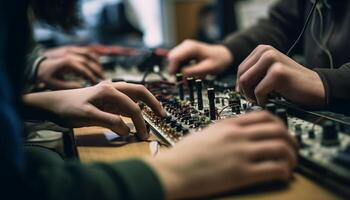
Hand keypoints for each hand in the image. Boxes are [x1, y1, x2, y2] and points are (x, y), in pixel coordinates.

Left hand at [23, 82, 165, 138]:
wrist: (54, 104)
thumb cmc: (68, 108)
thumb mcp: (87, 115)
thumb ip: (109, 121)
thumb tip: (127, 129)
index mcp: (109, 90)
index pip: (132, 107)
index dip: (140, 122)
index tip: (143, 136)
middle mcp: (112, 87)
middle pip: (139, 91)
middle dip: (153, 103)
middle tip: (163, 115)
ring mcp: (111, 92)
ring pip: (134, 95)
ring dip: (146, 104)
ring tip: (156, 114)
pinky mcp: (108, 99)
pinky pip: (126, 101)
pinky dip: (135, 108)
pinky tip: (137, 116)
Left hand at [38, 46, 104, 89]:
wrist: (36, 65)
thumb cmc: (45, 75)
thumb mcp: (54, 84)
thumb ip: (68, 86)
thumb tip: (82, 87)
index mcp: (66, 62)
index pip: (84, 70)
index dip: (92, 77)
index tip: (97, 83)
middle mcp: (70, 53)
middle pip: (89, 61)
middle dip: (97, 70)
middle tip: (103, 78)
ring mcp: (70, 49)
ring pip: (89, 53)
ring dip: (97, 62)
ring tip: (101, 71)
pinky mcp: (70, 48)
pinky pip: (85, 50)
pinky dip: (93, 56)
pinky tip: (96, 63)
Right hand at [145, 112, 296, 198]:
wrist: (171, 171)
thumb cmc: (183, 155)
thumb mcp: (205, 134)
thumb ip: (224, 131)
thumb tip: (237, 134)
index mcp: (228, 125)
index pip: (263, 116)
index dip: (279, 123)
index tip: (281, 132)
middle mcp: (237, 135)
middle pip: (277, 129)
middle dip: (290, 138)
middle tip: (292, 148)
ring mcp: (240, 153)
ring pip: (281, 147)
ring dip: (291, 156)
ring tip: (290, 163)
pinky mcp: (242, 173)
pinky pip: (274, 168)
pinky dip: (284, 171)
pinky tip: (281, 175)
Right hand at [168, 40, 232, 77]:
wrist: (222, 56)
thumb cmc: (217, 60)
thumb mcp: (207, 68)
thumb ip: (193, 71)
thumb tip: (181, 74)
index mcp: (191, 47)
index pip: (174, 57)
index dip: (173, 68)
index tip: (177, 78)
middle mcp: (186, 46)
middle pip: (172, 58)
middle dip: (175, 70)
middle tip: (183, 79)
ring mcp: (184, 48)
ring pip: (173, 60)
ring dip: (178, 69)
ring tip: (187, 77)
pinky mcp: (185, 53)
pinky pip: (177, 61)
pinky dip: (180, 68)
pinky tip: (188, 73)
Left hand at [236, 45, 324, 107]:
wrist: (316, 88)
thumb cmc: (291, 83)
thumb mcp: (269, 73)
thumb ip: (253, 74)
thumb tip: (236, 87)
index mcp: (262, 50)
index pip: (240, 69)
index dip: (241, 85)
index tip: (249, 94)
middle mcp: (266, 51)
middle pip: (241, 76)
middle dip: (245, 91)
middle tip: (255, 99)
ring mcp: (272, 60)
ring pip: (245, 82)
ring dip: (251, 96)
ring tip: (261, 100)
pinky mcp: (278, 73)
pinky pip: (258, 91)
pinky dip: (261, 100)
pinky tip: (269, 100)